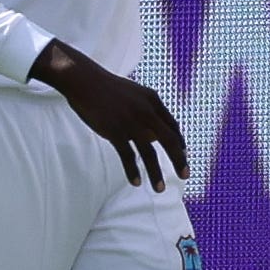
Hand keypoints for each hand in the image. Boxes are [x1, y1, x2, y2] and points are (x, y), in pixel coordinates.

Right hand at [33, 38, 186, 187]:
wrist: (84, 80)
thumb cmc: (108, 89)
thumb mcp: (134, 94)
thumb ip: (147, 111)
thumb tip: (154, 136)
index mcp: (153, 100)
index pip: (173, 125)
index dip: (179, 143)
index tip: (183, 156)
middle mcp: (146, 111)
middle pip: (169, 140)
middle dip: (179, 160)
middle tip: (185, 175)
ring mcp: (130, 121)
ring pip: (149, 152)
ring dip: (156, 173)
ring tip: (160, 189)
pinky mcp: (114, 130)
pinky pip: (128, 156)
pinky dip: (133, 171)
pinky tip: (136, 182)